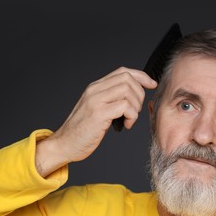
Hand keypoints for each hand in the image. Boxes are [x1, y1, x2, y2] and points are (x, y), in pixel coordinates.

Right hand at [35, 67, 156, 176]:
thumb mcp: (97, 109)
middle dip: (140, 94)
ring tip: (129, 118)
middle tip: (135, 110)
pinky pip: (125, 106)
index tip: (152, 84)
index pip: (123, 71)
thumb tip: (133, 96)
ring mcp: (96, 100)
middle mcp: (95, 90)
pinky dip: (131, 116)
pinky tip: (126, 125)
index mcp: (95, 87)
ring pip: (127, 90)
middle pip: (127, 78)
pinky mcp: (98, 113)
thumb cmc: (83, 130)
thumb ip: (111, 99)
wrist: (64, 144)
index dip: (141, 76)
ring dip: (135, 106)